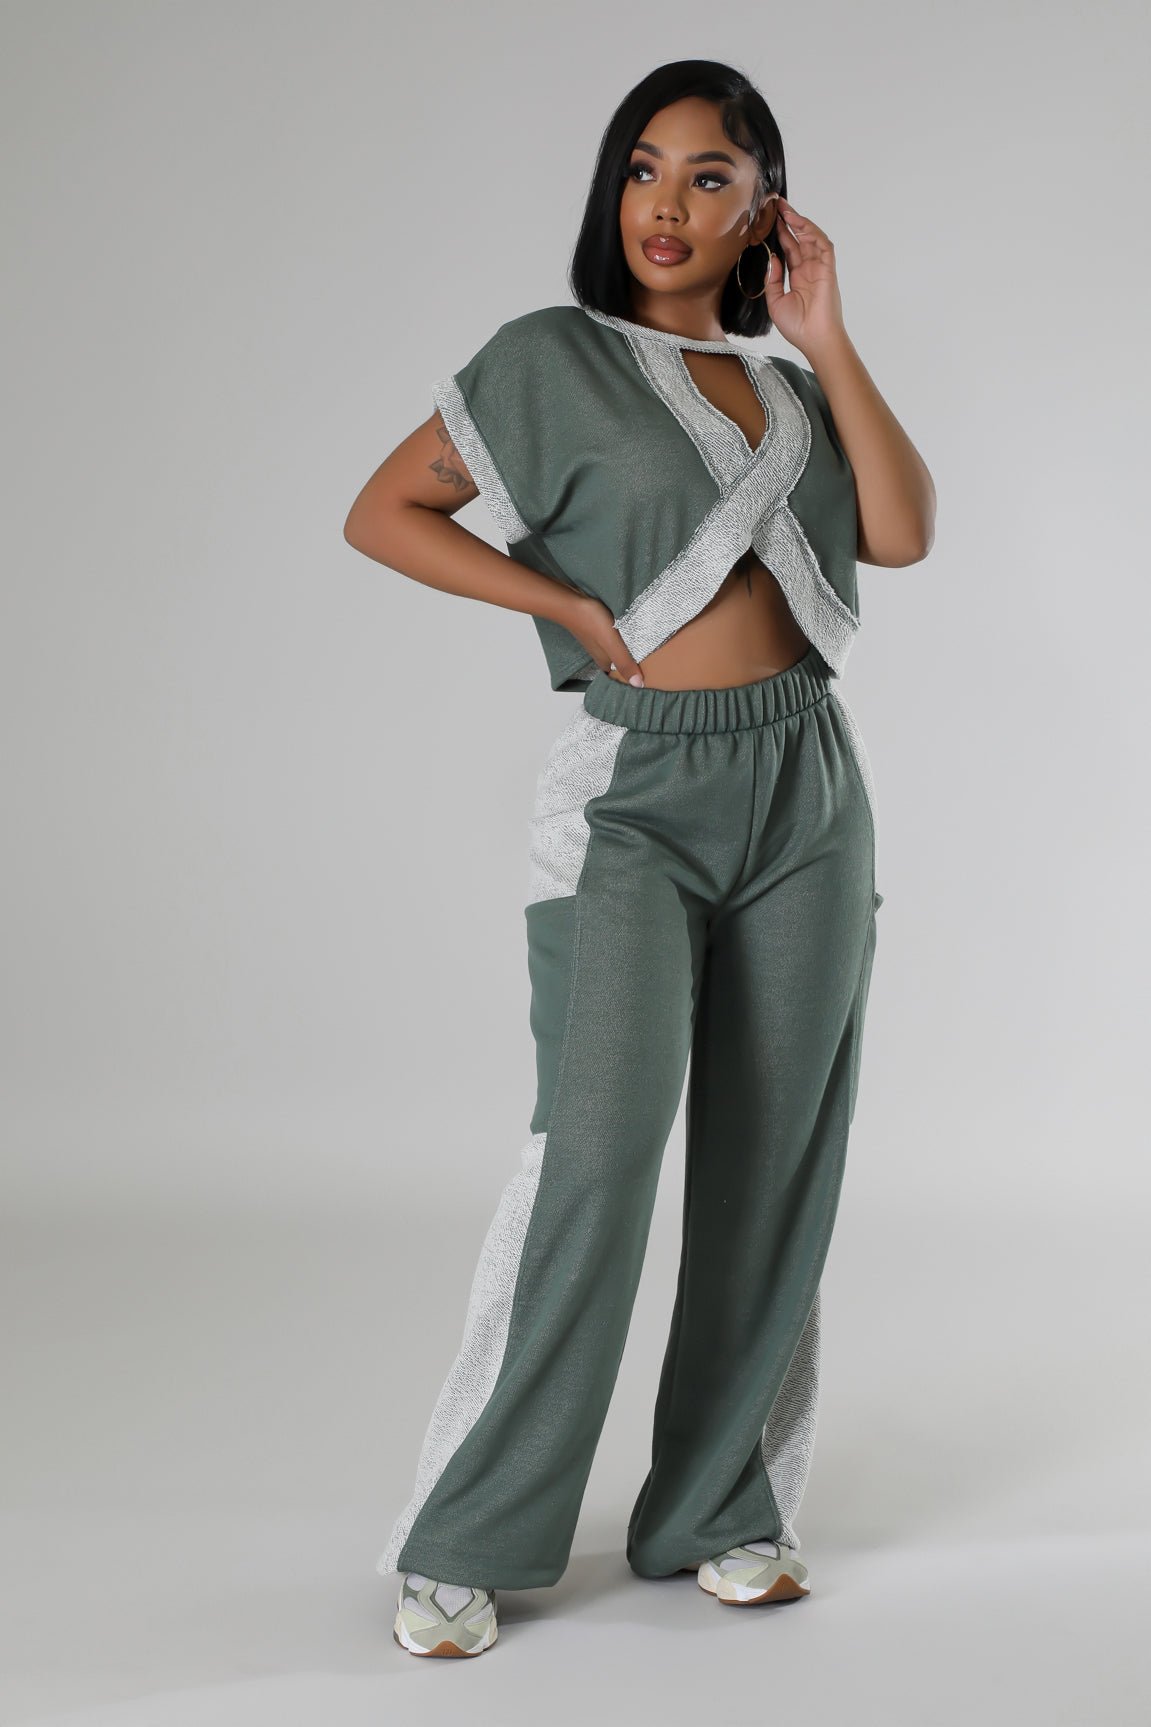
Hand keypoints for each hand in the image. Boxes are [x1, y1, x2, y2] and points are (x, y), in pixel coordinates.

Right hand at [567, 596, 644, 685]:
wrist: (571, 602)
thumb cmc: (591, 621)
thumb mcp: (611, 643)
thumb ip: (624, 662)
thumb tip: (638, 685)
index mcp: (605, 663)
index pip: (623, 676)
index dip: (636, 677)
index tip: (653, 678)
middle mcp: (603, 656)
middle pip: (623, 664)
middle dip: (636, 664)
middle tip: (657, 665)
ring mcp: (601, 643)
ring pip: (620, 652)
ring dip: (632, 651)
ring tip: (652, 651)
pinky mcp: (601, 631)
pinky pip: (617, 641)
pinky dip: (626, 641)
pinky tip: (635, 636)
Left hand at [764, 198, 846, 360]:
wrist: (814, 339)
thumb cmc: (797, 326)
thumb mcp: (775, 302)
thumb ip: (773, 280)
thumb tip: (772, 258)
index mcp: (798, 276)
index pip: (789, 248)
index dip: (780, 233)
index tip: (770, 220)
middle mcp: (809, 269)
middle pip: (800, 238)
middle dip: (789, 221)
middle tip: (776, 205)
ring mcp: (819, 268)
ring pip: (812, 238)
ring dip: (800, 223)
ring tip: (786, 210)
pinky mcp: (828, 270)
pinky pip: (823, 246)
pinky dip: (813, 233)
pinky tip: (800, 224)